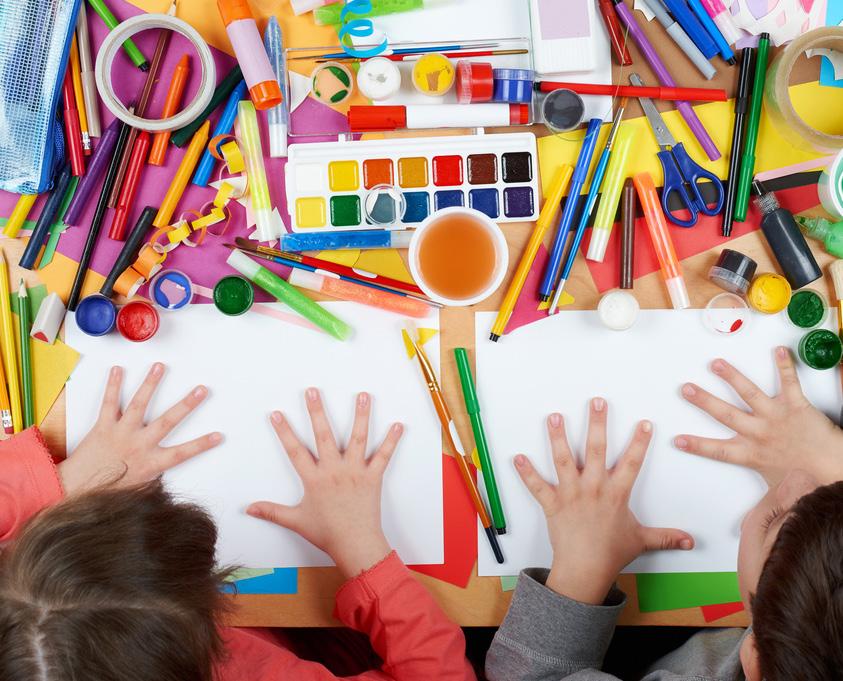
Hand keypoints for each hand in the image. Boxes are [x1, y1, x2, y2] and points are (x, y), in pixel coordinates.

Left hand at [59, 364, 222, 495]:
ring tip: (160, 367)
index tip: (218, 435)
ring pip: (139, 405)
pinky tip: (117, 370)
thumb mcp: (138, 489)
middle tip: (201, 390)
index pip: (183, 453)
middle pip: (168, 421)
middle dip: (187, 405)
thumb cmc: (107, 492)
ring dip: (151, 384)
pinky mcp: (103, 427)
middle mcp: (139, 445)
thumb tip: (163, 470)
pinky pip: (109, 403)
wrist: (75, 490)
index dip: (201, 444)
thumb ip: (152, 476)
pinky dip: (113, 385)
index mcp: (150, 464)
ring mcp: (121, 433)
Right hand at [247, 388, 403, 578]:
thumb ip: (271, 512)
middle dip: (317, 411)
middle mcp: (333, 470)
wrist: (355, 544)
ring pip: (357, 438)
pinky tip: (398, 425)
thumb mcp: (295, 521)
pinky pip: (383, 456)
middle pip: (323, 435)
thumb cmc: (326, 533)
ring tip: (362, 395)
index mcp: (314, 479)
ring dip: (360, 415)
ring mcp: (354, 472)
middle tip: (313, 391)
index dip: (284, 431)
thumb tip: (249, 508)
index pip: (295, 450)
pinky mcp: (373, 477)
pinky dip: (391, 440)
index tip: (276, 413)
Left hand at [515, 398, 693, 604]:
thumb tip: (690, 541)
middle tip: (596, 401)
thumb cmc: (611, 554)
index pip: (632, 462)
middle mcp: (594, 488)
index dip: (639, 442)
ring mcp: (571, 494)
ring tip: (556, 416)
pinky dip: (526, 472)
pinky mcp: (552, 503)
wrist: (585, 570)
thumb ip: (666, 537)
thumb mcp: (642, 541)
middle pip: (596, 449)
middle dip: (597, 423)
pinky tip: (516, 457)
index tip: (644, 423)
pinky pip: (537, 485)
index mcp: (616, 493)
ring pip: (563, 459)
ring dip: (558, 437)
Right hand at [675, 347, 842, 485]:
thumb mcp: (779, 491)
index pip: (717, 450)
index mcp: (752, 454)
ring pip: (749, 393)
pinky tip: (778, 350)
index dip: (695, 445)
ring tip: (717, 364)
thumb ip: (763, 494)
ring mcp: (776, 417)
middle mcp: (759, 433)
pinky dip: (784, 364)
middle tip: (686, 389)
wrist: (837, 473)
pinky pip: (789, 382)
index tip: (677, 439)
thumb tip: (754, 516)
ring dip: (732, 377)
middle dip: (703, 400)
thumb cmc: (811, 483)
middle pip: (725, 414)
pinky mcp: (797, 406)